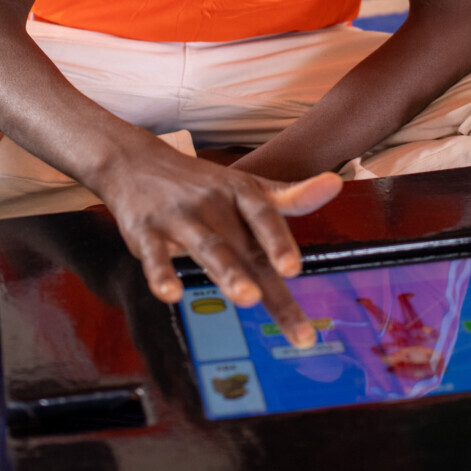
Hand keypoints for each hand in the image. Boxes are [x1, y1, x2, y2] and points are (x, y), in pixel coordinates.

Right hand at [96, 141, 341, 347]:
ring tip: (247, 298)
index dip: (279, 240)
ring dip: (227, 273)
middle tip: (288, 309)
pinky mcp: (146, 232)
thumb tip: (335, 184)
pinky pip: (154, 255)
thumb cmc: (202, 184)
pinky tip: (171, 295)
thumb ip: (289, 196)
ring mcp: (179, 218)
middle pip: (243, 246)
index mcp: (240, 194)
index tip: (295, 269)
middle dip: (264, 279)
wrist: (135, 162)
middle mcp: (212, 205)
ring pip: (207, 248)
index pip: (264, 215)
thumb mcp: (246, 186)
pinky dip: (162, 273)